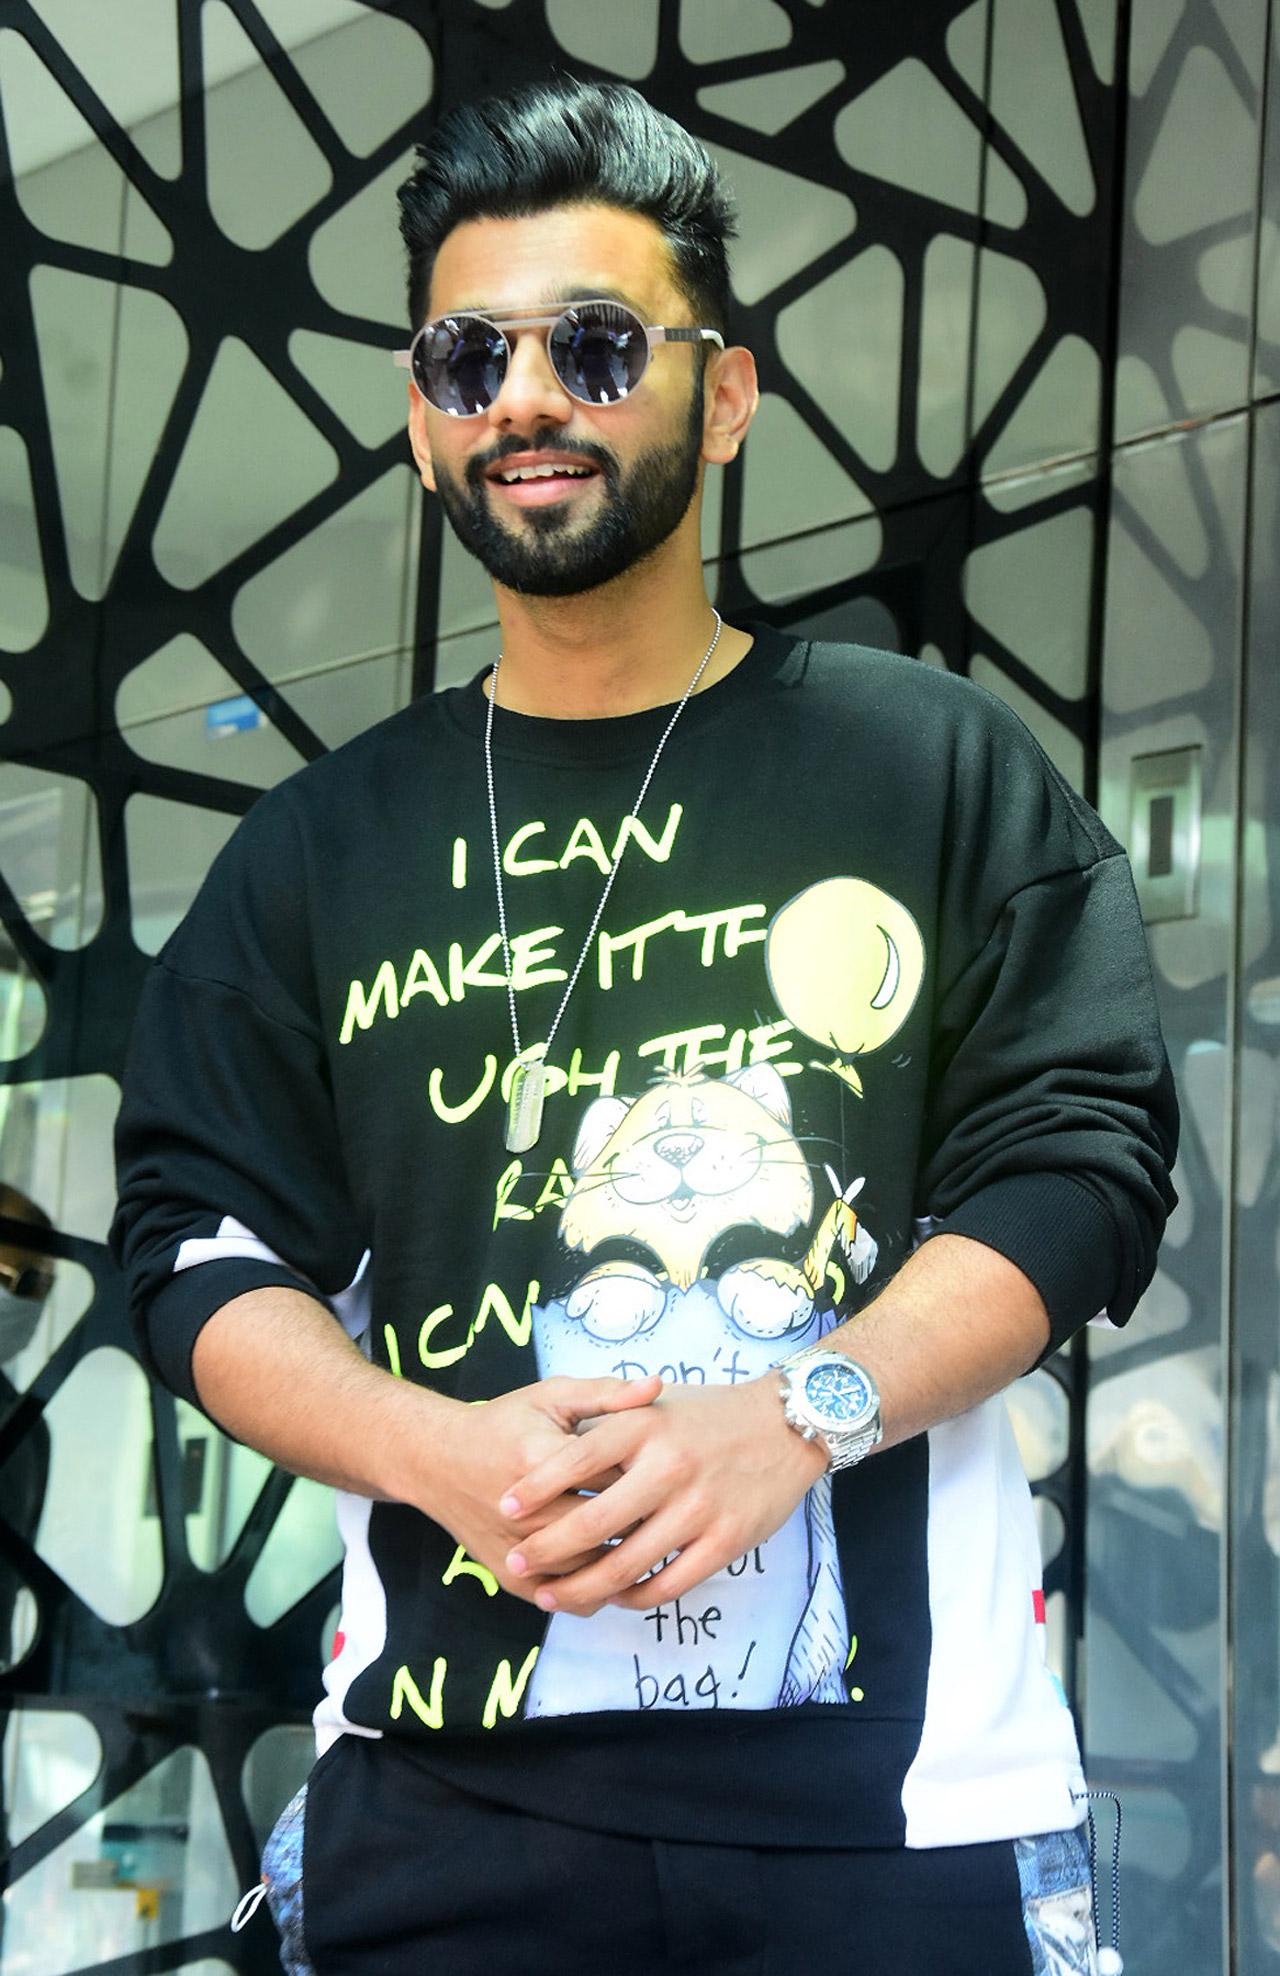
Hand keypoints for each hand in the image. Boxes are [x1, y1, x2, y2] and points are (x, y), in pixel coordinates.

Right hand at [411, 1373, 661, 1605]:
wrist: (438, 1460)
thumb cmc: (503, 1423)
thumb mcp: (551, 1396)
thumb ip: (606, 1393)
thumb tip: (657, 1385)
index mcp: (542, 1460)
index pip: (617, 1478)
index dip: (650, 1477)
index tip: (671, 1473)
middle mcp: (526, 1511)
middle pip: (607, 1528)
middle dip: (643, 1522)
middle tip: (668, 1512)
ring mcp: (516, 1548)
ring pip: (590, 1569)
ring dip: (623, 1560)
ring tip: (650, 1541)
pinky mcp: (509, 1575)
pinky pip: (564, 1598)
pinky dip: (592, 1591)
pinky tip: (613, 1570)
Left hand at [498, 1376, 827, 1616]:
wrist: (787, 1425)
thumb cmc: (709, 1415)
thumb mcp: (655, 1404)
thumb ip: (609, 1422)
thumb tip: (552, 1452)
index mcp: (645, 1426)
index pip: (575, 1460)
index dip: (535, 1489)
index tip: (504, 1509)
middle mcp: (669, 1466)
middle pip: (592, 1522)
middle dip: (545, 1549)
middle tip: (516, 1564)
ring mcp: (698, 1507)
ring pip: (625, 1564)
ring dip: (582, 1587)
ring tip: (552, 1597)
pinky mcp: (726, 1541)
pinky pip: (668, 1583)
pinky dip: (634, 1597)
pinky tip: (615, 1598)